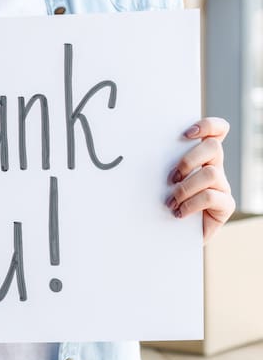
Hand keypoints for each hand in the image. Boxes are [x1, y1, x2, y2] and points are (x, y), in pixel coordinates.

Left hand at [167, 117, 235, 241]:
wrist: (170, 233)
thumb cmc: (161, 201)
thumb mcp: (158, 180)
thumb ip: (158, 163)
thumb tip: (134, 150)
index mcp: (200, 156)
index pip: (217, 131)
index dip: (208, 126)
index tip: (186, 133)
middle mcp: (214, 167)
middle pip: (213, 148)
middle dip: (188, 160)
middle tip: (171, 177)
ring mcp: (222, 186)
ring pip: (210, 173)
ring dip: (185, 187)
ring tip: (171, 201)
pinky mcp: (225, 205)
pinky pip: (211, 196)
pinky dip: (191, 204)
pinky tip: (179, 212)